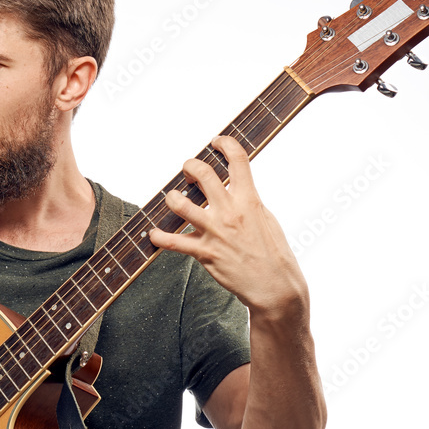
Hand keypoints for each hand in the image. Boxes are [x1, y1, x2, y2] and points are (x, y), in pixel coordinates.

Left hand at [149, 136, 308, 319]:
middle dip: (190, 166)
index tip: (216, 142)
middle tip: (189, 172)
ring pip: (181, 204)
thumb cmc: (274, 253)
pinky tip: (154, 235)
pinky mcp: (204, 253)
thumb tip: (237, 187)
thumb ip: (249, 200)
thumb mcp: (267, 218)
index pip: (238, 160)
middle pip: (203, 174)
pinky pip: (173, 242)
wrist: (274, 286)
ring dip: (171, 197)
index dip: (225, 144)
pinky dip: (159, 237)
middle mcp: (230, 212)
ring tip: (173, 198)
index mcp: (249, 200)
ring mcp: (215, 231)